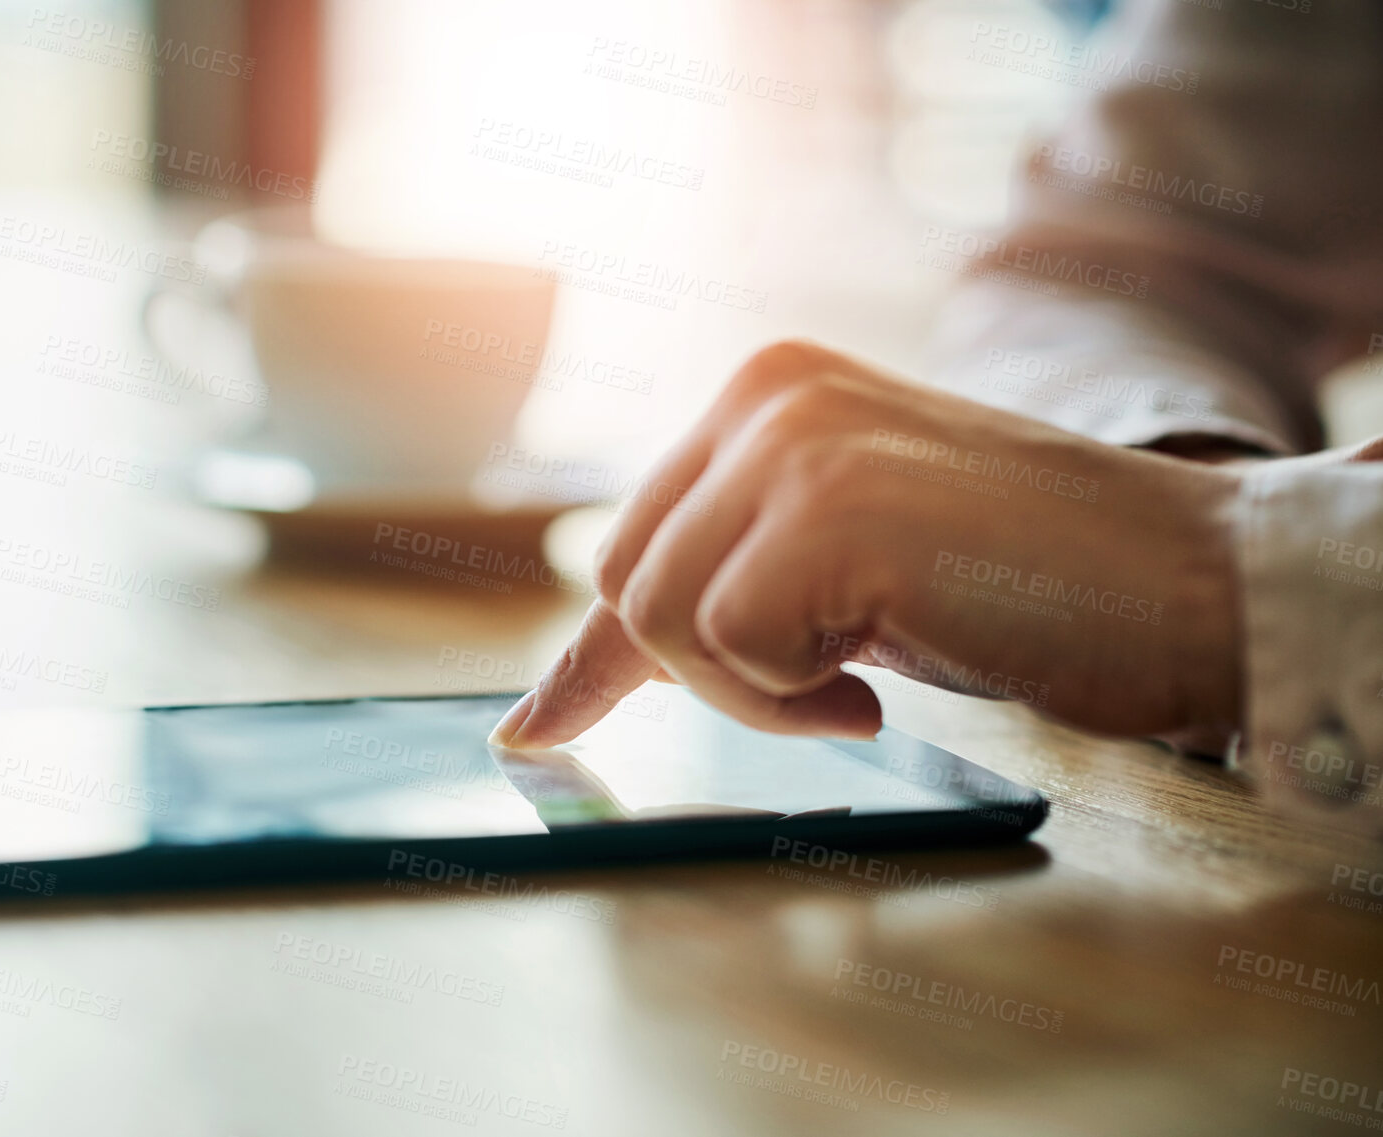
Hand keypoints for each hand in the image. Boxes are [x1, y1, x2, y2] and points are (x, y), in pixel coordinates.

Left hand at [490, 340, 1243, 747]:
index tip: (532, 734)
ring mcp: (793, 442)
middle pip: (627, 584)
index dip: (589, 659)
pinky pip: (726, 647)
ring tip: (863, 681)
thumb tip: (570, 684)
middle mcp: (766, 393)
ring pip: (659, 619)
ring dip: (754, 689)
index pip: (637, 539)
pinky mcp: (826, 511)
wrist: (1189, 576)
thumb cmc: (1024, 584)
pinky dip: (791, 699)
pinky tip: (880, 686)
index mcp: (768, 390)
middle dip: (708, 672)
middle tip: (827, 686)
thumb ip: (732, 581)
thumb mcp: (845, 568)